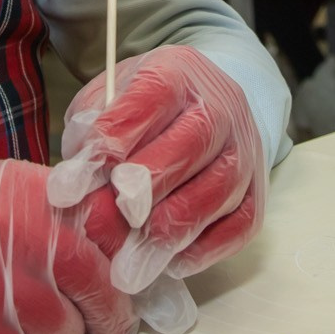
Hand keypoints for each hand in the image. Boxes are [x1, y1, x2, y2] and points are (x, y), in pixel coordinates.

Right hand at [0, 154, 136, 333]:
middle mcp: (21, 246)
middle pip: (99, 294)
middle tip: (91, 312)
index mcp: (32, 200)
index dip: (121, 266)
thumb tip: (115, 243)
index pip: (109, 239)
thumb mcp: (1, 189)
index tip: (121, 278)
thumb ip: (58, 213)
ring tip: (18, 312)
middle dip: (101, 311)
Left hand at [49, 45, 265, 298]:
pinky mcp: (257, 190)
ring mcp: (245, 149)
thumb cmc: (144, 107)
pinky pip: (242, 223)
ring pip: (220, 188)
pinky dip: (206, 248)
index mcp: (176, 72)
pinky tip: (169, 261)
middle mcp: (221, 105)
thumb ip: (88, 127)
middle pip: (194, 140)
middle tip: (114, 212)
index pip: (152, 96)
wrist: (204, 104)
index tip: (76, 177)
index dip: (114, 137)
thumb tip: (77, 177)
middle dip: (150, 183)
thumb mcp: (108, 97)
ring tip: (133, 258)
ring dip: (174, 226)